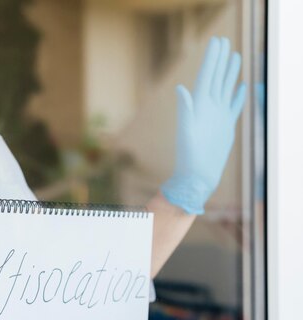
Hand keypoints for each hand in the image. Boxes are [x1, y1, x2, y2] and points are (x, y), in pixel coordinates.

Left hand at [161, 37, 247, 214]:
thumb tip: (180, 88)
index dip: (212, 59)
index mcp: (199, 105)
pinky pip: (233, 107)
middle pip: (216, 78)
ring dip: (229, 73)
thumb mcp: (186, 130)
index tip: (216, 41)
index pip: (207, 76)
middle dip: (220, 60)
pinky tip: (242, 87)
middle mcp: (209, 108)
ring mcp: (218, 116)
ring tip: (234, 56)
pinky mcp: (225, 127)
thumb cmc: (189, 155)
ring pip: (225, 88)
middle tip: (223, 41)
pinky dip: (238, 96)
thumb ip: (185, 109)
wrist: (196, 175)